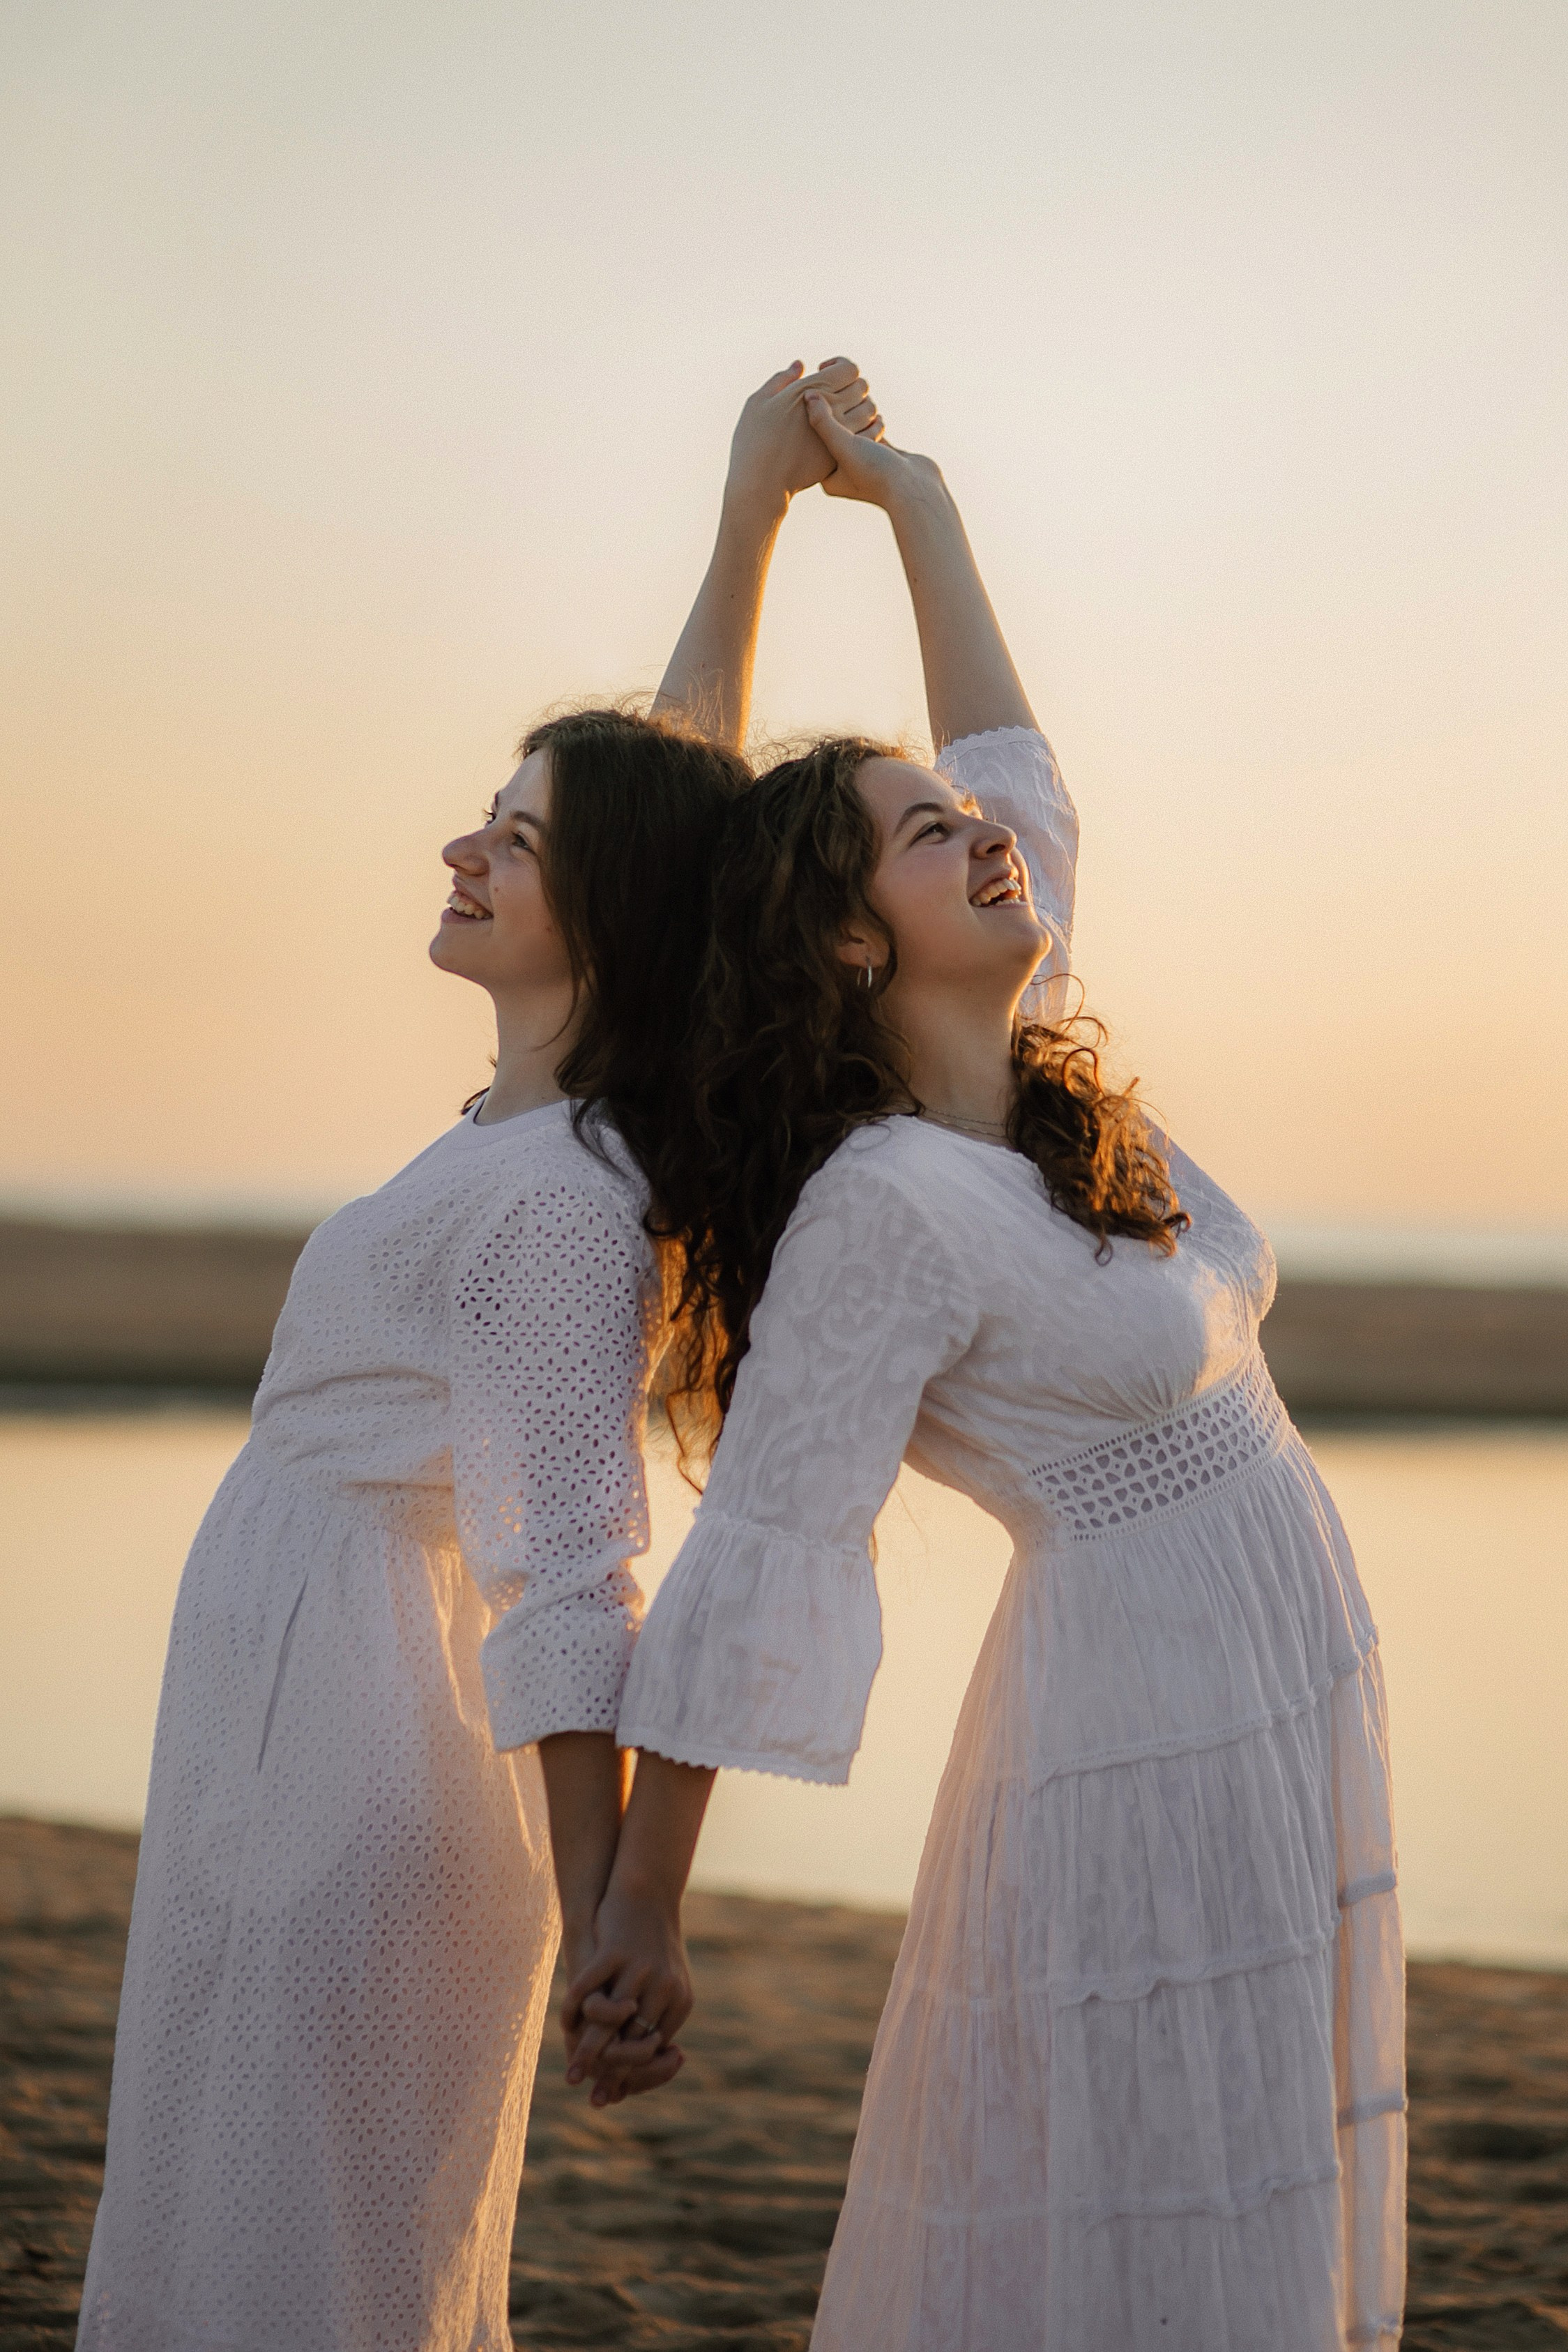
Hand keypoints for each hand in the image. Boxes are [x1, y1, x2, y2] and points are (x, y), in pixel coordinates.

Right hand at [560, 1885, 693, 2108]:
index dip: (632, 2075)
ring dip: (589, 2051)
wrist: (649, 1892)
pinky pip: (590, 1986)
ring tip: (574, 2073)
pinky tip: (566, 2022)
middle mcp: (664, 1987)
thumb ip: (655, 2016)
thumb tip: (642, 2059)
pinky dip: (575, 2006)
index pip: (653, 2050)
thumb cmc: (653, 1943)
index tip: (612, 2095)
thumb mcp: (664, 1981)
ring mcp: (639, 1968)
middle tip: (591, 2095)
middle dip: (610, 2073)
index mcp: (680, 2000)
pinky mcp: (615, 1950)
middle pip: (632, 2042)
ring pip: (609, 2022)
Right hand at [725, 356, 884, 517]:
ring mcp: (841, 434)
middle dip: (851, 385)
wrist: (761, 483)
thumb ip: (782, 380)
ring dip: (861, 406)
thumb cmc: (752, 440)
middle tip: (834, 393)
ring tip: (844, 411)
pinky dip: (865, 428)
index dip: (840, 367)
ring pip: (870, 410)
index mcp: (813, 390)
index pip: (849, 369)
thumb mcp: (759, 402)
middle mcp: (832, 409)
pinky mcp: (843, 454)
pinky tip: (850, 431)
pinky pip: (868, 434)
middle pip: (862, 387)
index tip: (824, 373)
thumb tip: (800, 366)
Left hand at [803, 391, 942, 513]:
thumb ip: (824, 422)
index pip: (813, 440)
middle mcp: (843, 470)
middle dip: (834, 410)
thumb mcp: (844, 447)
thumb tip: (808, 395)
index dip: (812, 415)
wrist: (916, 491)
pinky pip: (869, 429)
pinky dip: (870, 416)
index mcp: (827, 475)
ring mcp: (863, 462)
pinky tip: (872, 408)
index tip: (811, 392)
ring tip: (855, 399)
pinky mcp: (881, 454)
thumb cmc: (877, 474)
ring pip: (852, 428)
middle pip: (832, 434)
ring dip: (854, 410)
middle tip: (832, 390)